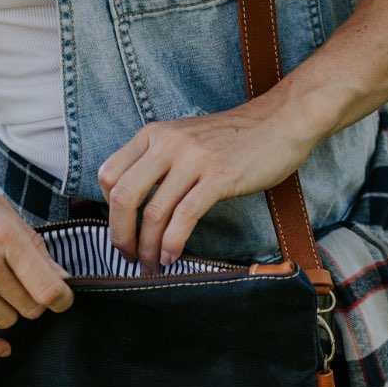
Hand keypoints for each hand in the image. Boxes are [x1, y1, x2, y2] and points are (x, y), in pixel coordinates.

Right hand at [0, 168, 72, 358]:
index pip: (50, 288)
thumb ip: (31, 243)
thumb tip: (61, 277)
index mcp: (4, 236)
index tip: (61, 299)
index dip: (63, 299)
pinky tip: (1, 347)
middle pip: (30, 308)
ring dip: (6, 312)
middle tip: (19, 288)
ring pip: (5, 321)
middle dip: (32, 302)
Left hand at [97, 91, 311, 273]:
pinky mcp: (219, 177)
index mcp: (153, 134)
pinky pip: (184, 217)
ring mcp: (193, 159)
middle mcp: (167, 143)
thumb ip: (157, 162)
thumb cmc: (232, 138)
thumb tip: (133, 202)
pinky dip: (172, 243)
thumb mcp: (184, 138)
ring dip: (147, 247)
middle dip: (120, 235)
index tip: (121, 229)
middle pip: (123, 197)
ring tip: (151, 265)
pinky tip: (171, 256)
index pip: (108, 175)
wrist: (280, 121)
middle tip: (127, 256)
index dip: (107, 210)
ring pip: (153, 212)